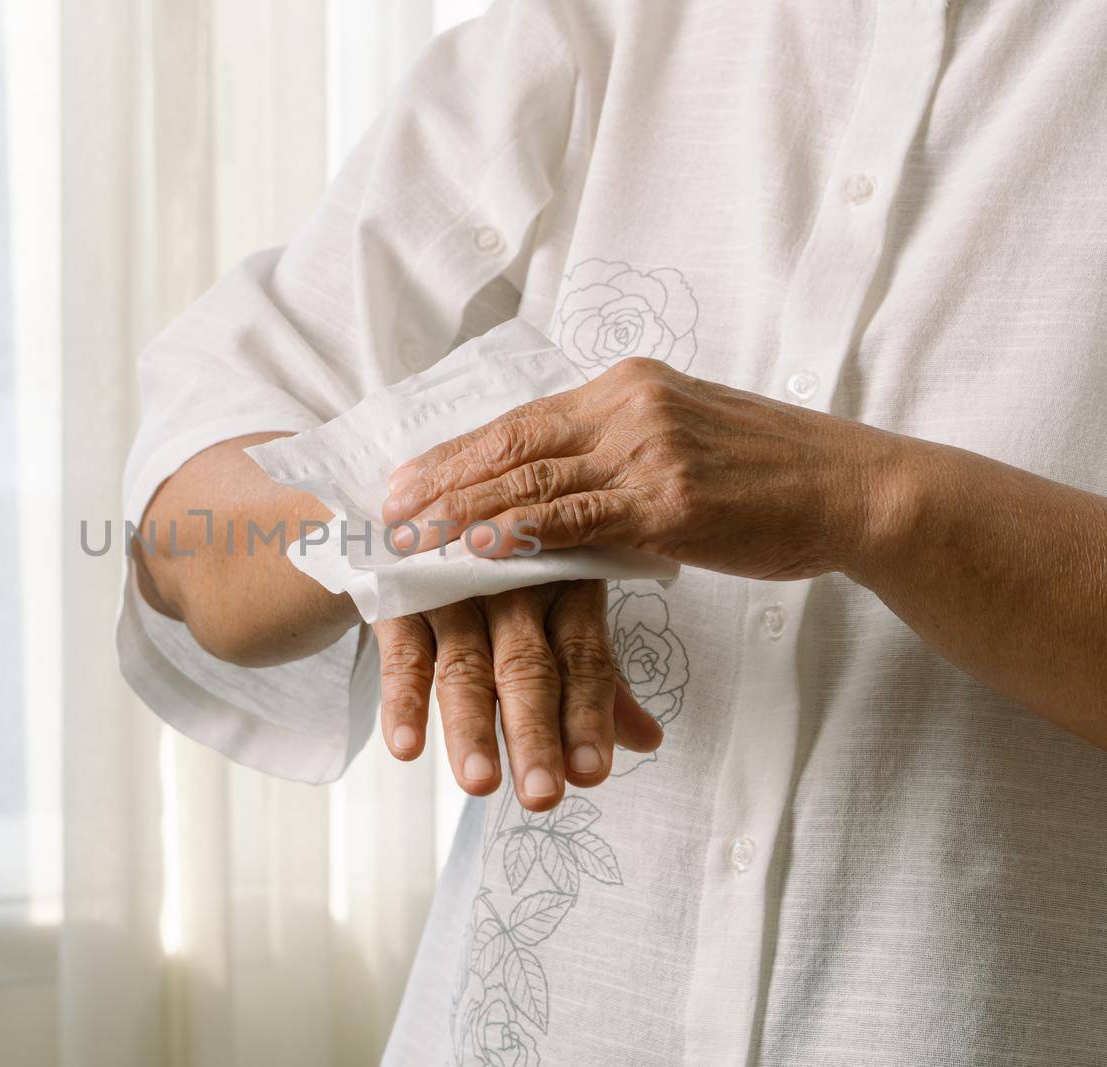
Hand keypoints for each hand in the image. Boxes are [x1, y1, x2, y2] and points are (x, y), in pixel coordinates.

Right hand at [374, 580, 662, 811]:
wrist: (430, 507)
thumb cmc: (509, 573)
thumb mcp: (561, 611)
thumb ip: (595, 679)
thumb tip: (648, 741)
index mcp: (566, 592)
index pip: (584, 661)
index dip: (588, 716)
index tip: (591, 773)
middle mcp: (514, 591)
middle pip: (527, 670)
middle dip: (535, 734)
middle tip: (542, 795)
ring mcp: (455, 592)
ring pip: (465, 667)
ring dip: (470, 728)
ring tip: (479, 784)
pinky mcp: (403, 596)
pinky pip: (403, 653)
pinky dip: (403, 700)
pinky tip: (406, 747)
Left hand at [380, 356, 906, 581]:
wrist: (856, 489)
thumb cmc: (770, 477)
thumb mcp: (684, 444)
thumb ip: (617, 456)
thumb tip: (556, 490)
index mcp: (627, 387)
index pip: (521, 421)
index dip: (457, 452)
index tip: (407, 476)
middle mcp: (629, 405)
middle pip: (511, 444)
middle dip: (441, 479)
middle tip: (384, 508)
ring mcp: (650, 449)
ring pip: (532, 482)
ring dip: (461, 512)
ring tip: (409, 536)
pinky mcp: (672, 499)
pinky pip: (579, 519)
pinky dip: (522, 534)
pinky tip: (478, 549)